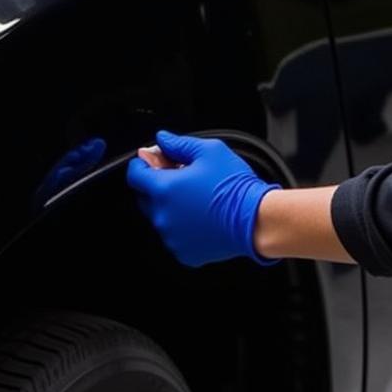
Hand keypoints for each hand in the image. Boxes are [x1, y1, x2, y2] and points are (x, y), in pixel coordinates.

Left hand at [126, 130, 282, 267]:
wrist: (256, 220)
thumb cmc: (234, 186)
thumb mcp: (208, 150)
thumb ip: (178, 144)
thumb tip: (162, 139)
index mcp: (163, 189)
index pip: (134, 175)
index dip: (143, 164)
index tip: (153, 160)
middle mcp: (162, 216)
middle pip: (145, 197)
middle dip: (157, 184)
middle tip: (181, 177)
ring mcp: (172, 237)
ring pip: (161, 217)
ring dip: (170, 206)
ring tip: (196, 198)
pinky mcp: (185, 252)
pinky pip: (175, 236)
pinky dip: (182, 227)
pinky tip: (200, 216)